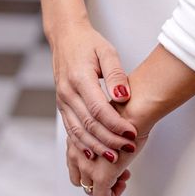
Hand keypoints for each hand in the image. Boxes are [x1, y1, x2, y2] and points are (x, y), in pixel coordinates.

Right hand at [34, 0, 138, 162]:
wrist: (65, 38)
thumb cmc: (89, 43)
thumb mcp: (107, 52)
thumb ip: (116, 74)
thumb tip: (124, 95)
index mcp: (79, 79)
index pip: (98, 109)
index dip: (116, 125)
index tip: (132, 134)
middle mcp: (67, 93)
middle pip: (88, 125)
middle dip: (110, 140)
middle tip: (129, 148)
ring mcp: (62, 101)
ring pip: (77, 132)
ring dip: (96, 147)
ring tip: (114, 157)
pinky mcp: (62, 106)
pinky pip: (71, 130)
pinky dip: (82, 144)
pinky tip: (94, 153)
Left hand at [66, 101, 151, 195]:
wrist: (132, 115)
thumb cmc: (124, 115)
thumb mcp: (105, 123)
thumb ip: (101, 134)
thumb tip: (111, 141)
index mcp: (76, 139)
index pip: (75, 162)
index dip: (92, 166)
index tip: (109, 162)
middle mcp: (77, 153)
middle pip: (79, 177)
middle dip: (96, 179)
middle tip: (115, 173)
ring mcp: (87, 166)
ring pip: (89, 188)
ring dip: (106, 185)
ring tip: (122, 177)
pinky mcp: (101, 176)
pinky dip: (111, 195)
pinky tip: (122, 184)